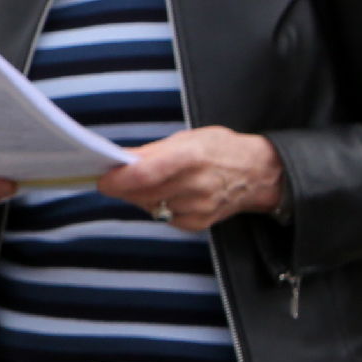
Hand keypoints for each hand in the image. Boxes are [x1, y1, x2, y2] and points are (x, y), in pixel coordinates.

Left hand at [101, 128, 284, 232]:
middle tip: (114, 178)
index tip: (102, 179)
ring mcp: (199, 207)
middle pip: (143, 193)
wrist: (259, 174)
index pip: (145, 174)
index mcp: (191, 157)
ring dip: (138, 196)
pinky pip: (164, 217)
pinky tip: (166, 194)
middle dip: (122, 187)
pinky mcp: (200, 223)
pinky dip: (157, 206)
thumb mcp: (188, 138)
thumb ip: (152, 151)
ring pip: (150, 206)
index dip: (119, 179)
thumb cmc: (220, 149)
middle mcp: (196, 185)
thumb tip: (119, 159)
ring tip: (145, 183)